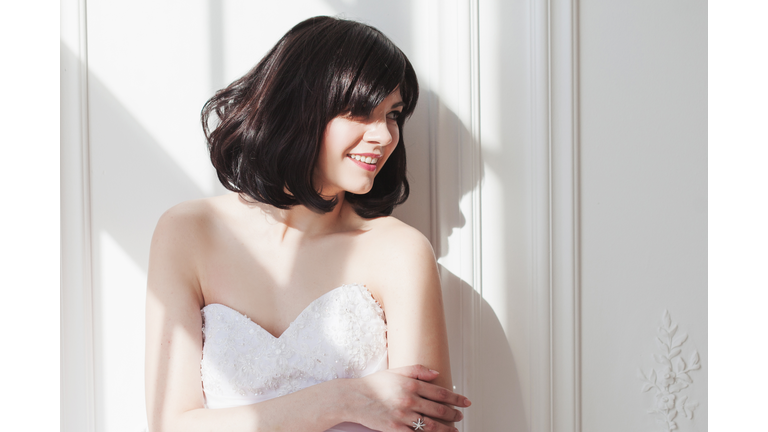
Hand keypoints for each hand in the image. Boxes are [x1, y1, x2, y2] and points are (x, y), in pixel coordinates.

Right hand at [352, 365, 470, 431]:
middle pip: (439, 410)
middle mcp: (409, 400)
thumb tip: (437, 373)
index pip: (440, 393)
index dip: (456, 399)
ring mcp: (403, 416)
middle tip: (460, 416)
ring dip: (446, 429)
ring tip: (454, 429)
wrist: (353, 399)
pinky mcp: (395, 429)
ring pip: (431, 426)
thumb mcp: (396, 371)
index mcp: (411, 385)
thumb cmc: (374, 384)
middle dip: (454, 414)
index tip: (466, 402)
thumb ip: (417, 370)